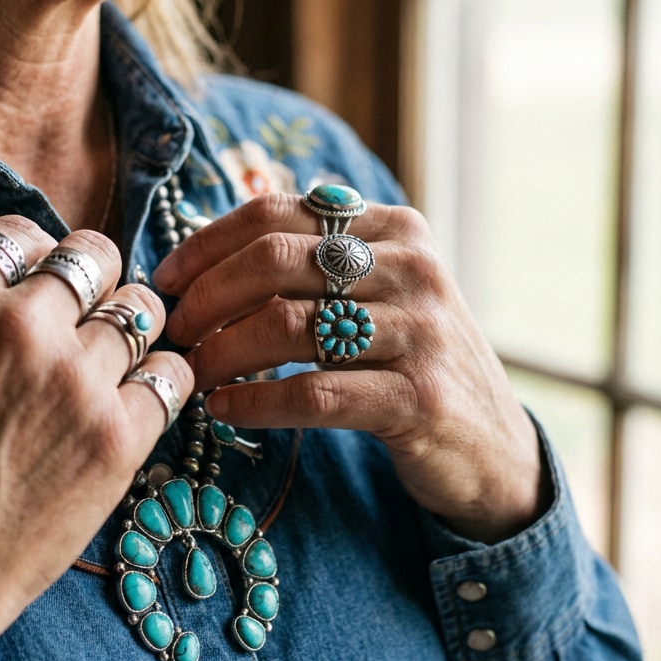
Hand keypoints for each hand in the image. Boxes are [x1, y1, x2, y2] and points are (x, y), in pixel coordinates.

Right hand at [0, 217, 192, 660]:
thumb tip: (37, 283)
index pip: (26, 234)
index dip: (41, 259)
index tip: (46, 286)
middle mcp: (20, 324)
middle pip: (96, 256)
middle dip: (97, 280)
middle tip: (90, 315)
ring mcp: (76, 379)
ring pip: (142, 308)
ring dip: (131, 330)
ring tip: (111, 365)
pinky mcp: (119, 435)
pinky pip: (173, 373)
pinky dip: (163, 380)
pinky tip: (139, 399)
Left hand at [153, 194, 546, 544]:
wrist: (494, 448)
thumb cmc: (412, 364)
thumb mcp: (381, 294)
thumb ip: (317, 263)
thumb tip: (207, 256)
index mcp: (394, 229)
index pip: (278, 212)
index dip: (209, 242)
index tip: (167, 278)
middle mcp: (412, 268)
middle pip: (275, 260)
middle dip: (208, 295)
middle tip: (175, 330)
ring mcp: (420, 331)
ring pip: (288, 325)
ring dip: (222, 352)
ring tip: (192, 374)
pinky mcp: (418, 397)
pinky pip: (315, 392)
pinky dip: (257, 401)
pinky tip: (226, 410)